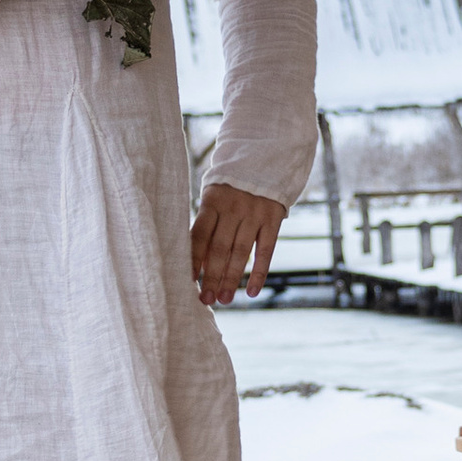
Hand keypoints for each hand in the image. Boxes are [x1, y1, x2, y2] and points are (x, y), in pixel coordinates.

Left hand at [192, 180, 287, 305]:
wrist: (264, 161)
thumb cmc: (230, 188)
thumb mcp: (214, 197)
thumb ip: (207, 224)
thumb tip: (197, 264)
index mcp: (212, 202)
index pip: (200, 235)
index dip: (193, 259)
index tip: (188, 282)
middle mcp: (233, 208)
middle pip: (220, 248)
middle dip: (211, 276)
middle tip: (206, 299)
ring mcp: (254, 213)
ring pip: (241, 252)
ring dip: (232, 278)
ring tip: (224, 299)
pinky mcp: (273, 218)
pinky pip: (266, 250)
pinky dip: (259, 273)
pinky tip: (252, 292)